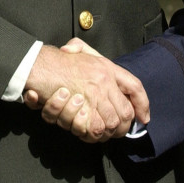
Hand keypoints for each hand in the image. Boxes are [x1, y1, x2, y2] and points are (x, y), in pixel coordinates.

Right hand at [24, 44, 148, 141]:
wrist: (39, 65)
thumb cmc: (58, 60)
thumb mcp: (79, 50)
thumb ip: (87, 52)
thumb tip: (102, 72)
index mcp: (107, 67)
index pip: (135, 86)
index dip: (143, 103)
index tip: (144, 118)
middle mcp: (104, 80)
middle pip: (125, 112)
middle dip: (122, 127)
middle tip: (114, 131)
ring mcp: (94, 95)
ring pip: (111, 124)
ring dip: (105, 131)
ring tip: (95, 128)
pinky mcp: (82, 109)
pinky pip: (94, 129)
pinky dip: (90, 133)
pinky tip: (84, 129)